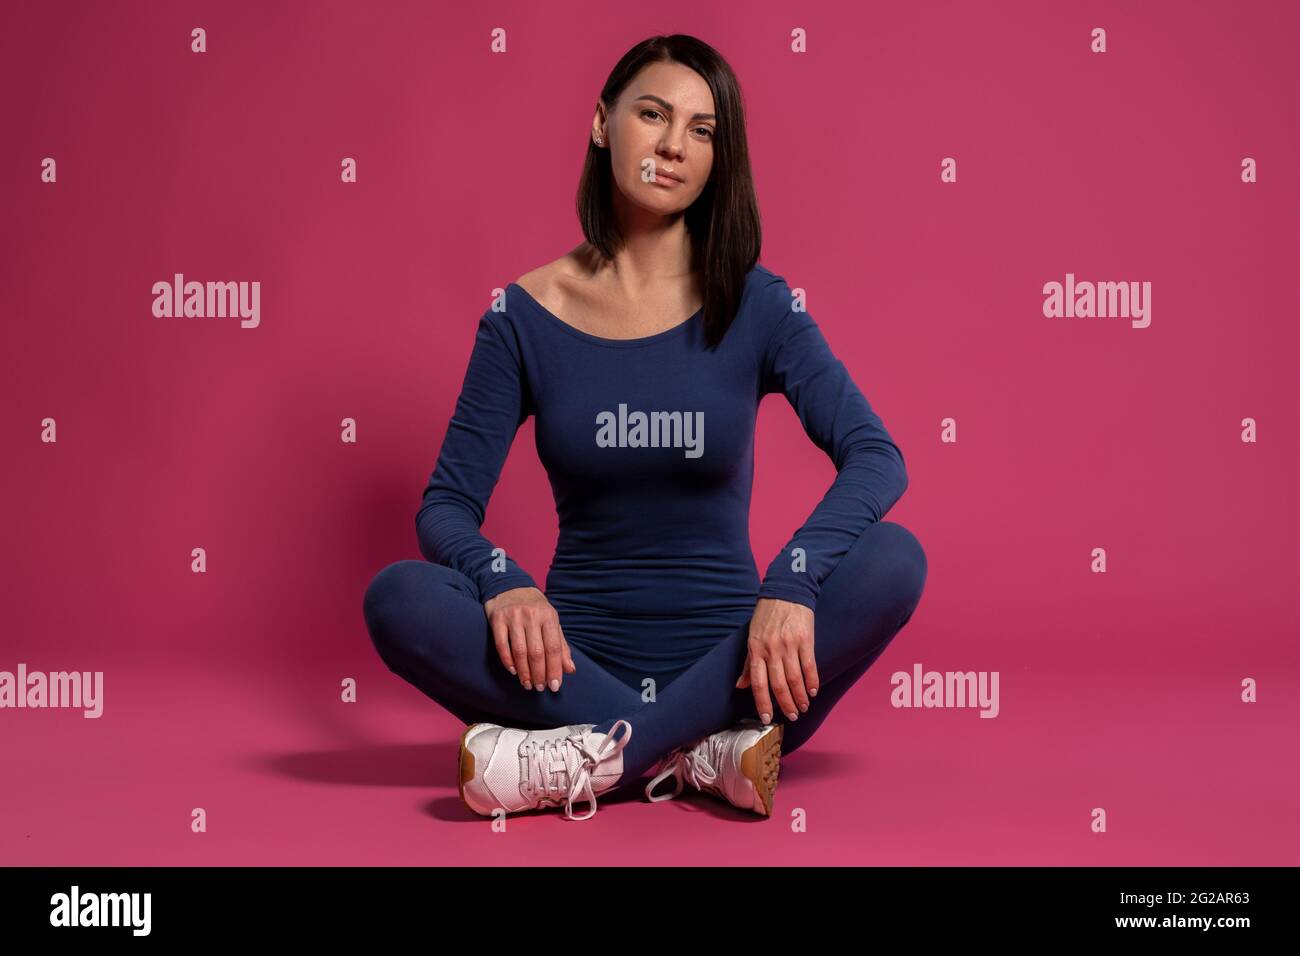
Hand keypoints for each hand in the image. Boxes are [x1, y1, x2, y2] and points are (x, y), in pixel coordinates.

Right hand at [483, 586, 574, 691]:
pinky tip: (513, 671)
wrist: (510, 586)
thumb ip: (561, 645)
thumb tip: (570, 669)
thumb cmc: (535, 608)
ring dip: (524, 672)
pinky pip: (501, 645)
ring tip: (527, 684)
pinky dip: (507, 661)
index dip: (555, 669)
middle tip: (539, 688)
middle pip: (536, 652)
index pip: (554, 648)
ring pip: (519, 651)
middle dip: (539, 674)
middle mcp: (531, 615)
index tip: (554, 685)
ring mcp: (513, 617)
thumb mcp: (551, 622)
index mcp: (548, 616)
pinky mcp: (497, 619)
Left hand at [735, 597, 818, 723]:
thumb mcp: (753, 636)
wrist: (786, 590)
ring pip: (794, 678)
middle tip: (792, 716)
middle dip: (785, 704)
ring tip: (803, 707)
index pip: (758, 683)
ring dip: (800, 697)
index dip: (763, 703)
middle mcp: (771, 649)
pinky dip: (812, 681)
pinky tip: (813, 691)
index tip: (767, 718)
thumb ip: (749, 662)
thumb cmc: (767, 614)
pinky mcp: (805, 639)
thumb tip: (740, 685)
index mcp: (756, 649)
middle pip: (778, 684)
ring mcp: (788, 644)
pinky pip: (809, 665)